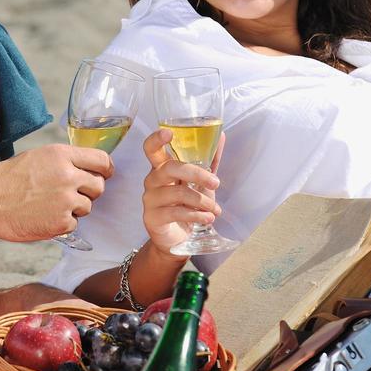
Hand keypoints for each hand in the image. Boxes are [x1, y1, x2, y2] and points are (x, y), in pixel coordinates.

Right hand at [0, 143, 112, 241]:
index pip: (101, 160)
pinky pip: (74, 224)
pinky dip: (62, 223)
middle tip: (71, 195)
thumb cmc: (7, 179)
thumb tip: (83, 168)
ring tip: (49, 206)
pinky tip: (43, 217)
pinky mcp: (61, 222)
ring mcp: (66, 200)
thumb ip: (63, 161)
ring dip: (74, 208)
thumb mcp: (36, 157)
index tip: (104, 175)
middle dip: (89, 191)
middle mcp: (68, 176)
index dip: (105, 170)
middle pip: (99, 186)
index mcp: (61, 155)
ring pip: (87, 206)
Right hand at [140, 128, 223, 251]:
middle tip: (216, 182)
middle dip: (196, 174)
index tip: (169, 133)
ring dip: (202, 201)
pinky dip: (197, 215)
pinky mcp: (152, 218)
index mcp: (161, 167)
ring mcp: (150, 199)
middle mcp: (152, 180)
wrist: (178, 237)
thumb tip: (221, 136)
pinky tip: (208, 218)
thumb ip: (209, 160)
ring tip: (215, 210)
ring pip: (177, 193)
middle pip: (169, 168)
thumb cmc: (187, 205)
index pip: (151, 149)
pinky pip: (176, 212)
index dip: (157, 139)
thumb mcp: (200, 182)